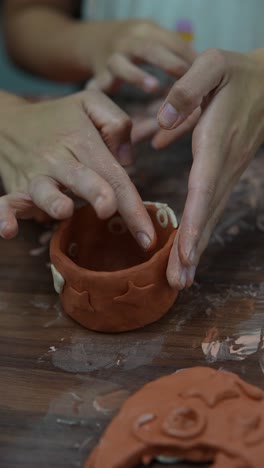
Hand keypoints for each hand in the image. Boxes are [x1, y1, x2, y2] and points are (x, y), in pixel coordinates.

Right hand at [0, 90, 154, 248]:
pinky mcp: (17, 188)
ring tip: (63, 209)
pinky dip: (4, 215)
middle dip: (97, 193)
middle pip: (82, 180)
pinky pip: (6, 203)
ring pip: (44, 191)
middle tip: (108, 209)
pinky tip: (7, 230)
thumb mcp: (91, 103)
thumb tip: (126, 162)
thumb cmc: (59, 118)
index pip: (114, 177)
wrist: (9, 121)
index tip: (148, 236)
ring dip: (53, 201)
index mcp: (82, 142)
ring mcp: (36, 176)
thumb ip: (117, 123)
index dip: (133, 207)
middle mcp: (59, 160)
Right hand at [84, 19, 195, 92]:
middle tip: (187, 78)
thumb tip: (207, 69)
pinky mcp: (98, 76)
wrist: (93, 41)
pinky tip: (104, 97)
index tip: (206, 73)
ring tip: (154, 87)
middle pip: (149, 49)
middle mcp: (128, 42)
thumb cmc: (136, 46)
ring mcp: (111, 59)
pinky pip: (99, 84)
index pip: (172, 42)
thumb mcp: (155, 41)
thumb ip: (176, 53)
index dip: (188, 56)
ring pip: (122, 65)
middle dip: (169, 63)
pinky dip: (100, 90)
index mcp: (147, 32)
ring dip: (138, 76)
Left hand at [156, 48, 263, 287]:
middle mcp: (225, 164)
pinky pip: (212, 206)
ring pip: (211, 215)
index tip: (185, 253)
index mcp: (217, 141)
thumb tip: (159, 122)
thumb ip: (186, 90)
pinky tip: (189, 250)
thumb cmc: (236, 73)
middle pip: (208, 212)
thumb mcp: (212, 65)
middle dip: (193, 249)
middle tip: (179, 282)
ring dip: (196, 247)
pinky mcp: (226, 173)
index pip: (204, 188)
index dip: (195, 222)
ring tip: (182, 278)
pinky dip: (200, 230)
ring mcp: (229, 172)